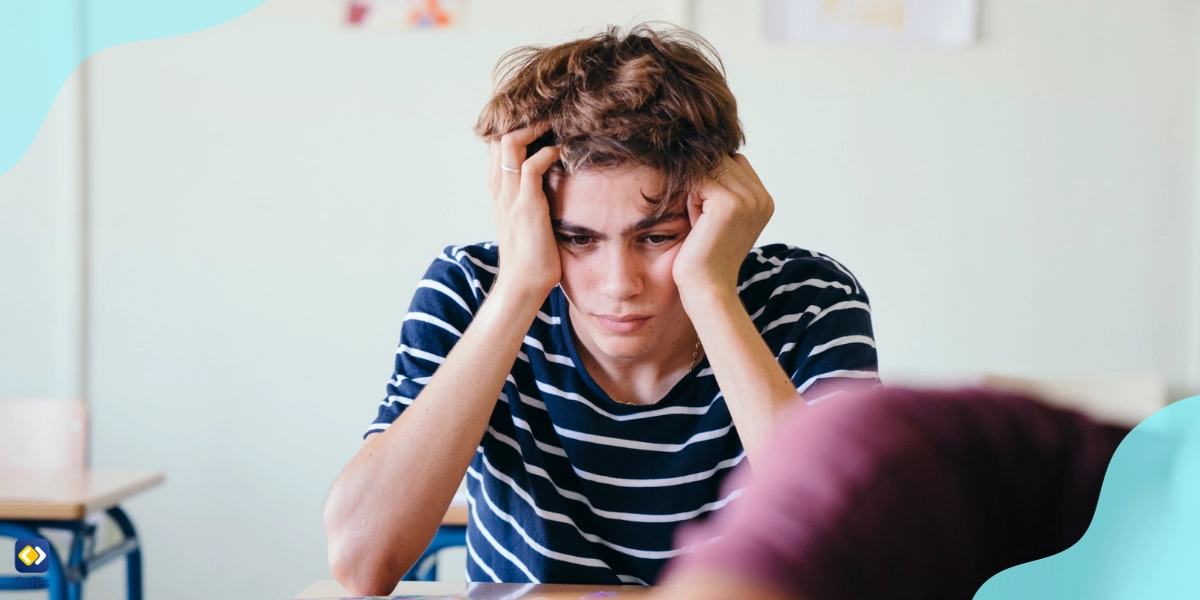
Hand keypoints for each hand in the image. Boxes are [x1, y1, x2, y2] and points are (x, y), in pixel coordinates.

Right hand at [487, 124, 561, 297]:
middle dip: (525, 118)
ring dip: (536, 128)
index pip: (497, 141)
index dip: (517, 123)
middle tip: (552, 114)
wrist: (523, 284)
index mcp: (498, 187)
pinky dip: (548, 152)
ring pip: (511, 142)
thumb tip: (553, 178)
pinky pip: (532, 165)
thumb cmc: (530, 253)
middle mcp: (499, 186)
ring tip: (557, 125)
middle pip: (499, 133)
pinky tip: (564, 153)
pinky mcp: (527, 205)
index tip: (542, 118)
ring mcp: (510, 195)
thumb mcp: (526, 216)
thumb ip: (532, 194)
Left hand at [672, 154, 774, 297]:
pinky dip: (690, 198)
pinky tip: (695, 222)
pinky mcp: (729, 204)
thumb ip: (722, 187)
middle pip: (722, 161)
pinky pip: (699, 180)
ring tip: (699, 220)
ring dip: (696, 189)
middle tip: (701, 217)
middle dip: (704, 181)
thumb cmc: (705, 254)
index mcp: (764, 200)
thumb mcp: (719, 216)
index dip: (714, 179)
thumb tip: (702, 153)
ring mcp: (748, 199)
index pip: (735, 163)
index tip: (707, 211)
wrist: (706, 287)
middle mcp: (762, 198)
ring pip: (710, 168)